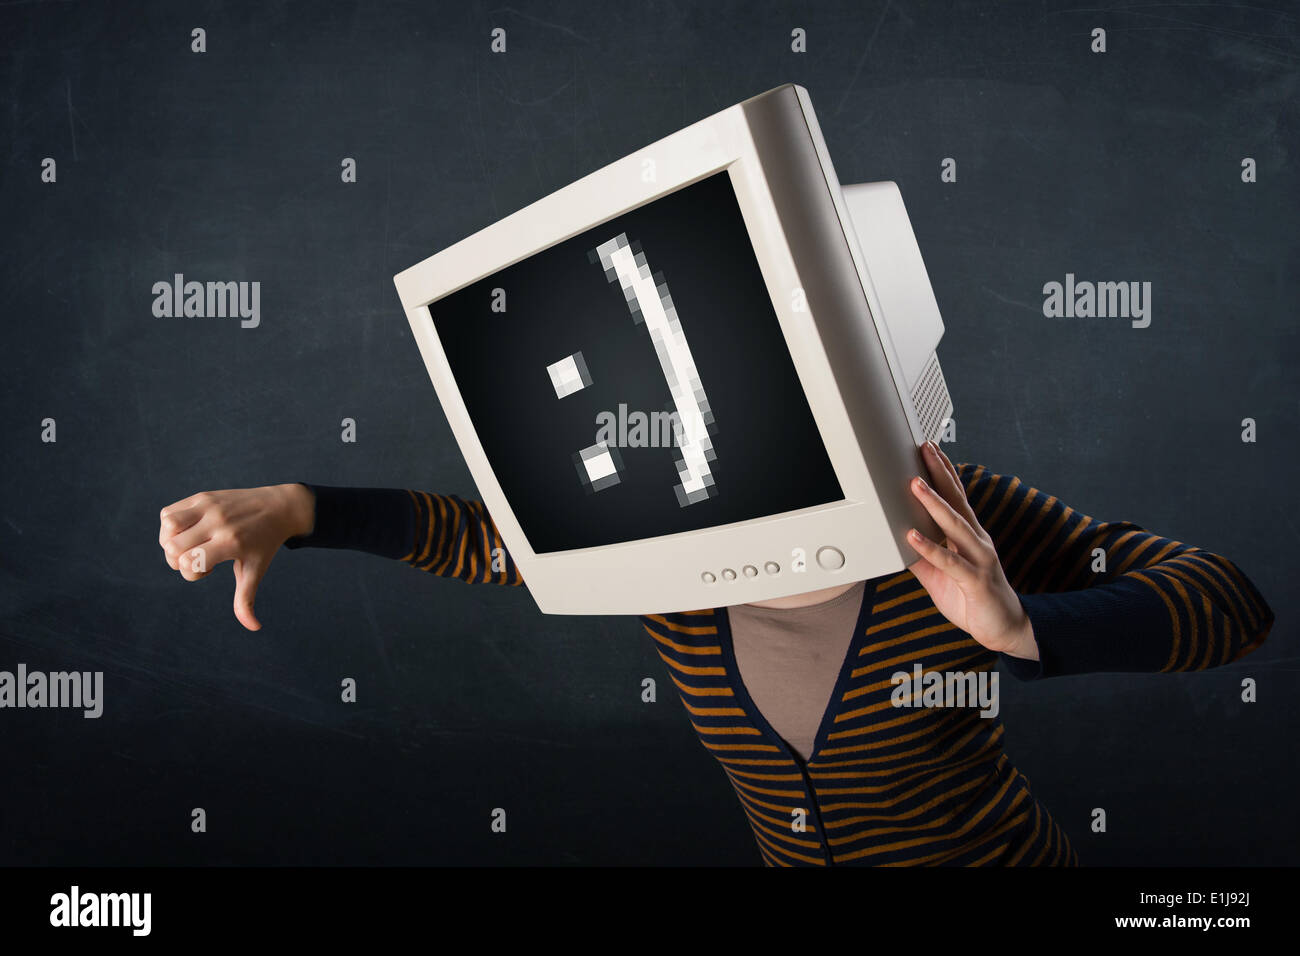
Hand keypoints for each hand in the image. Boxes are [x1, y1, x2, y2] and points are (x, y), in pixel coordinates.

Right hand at [158, 484, 313, 631]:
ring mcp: (208, 506)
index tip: (209, 569)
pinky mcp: (202, 496)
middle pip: (173, 548)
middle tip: (198, 558)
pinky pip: (168, 513)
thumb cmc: (265, 543)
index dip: (191, 573)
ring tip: (188, 545)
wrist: (278, 507)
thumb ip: (246, 599)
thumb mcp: (256, 570)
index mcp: (230, 542)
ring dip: (169, 543)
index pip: (189, 562)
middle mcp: (218, 522)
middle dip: (178, 561)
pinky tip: (186, 533)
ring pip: (168, 527)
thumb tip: (253, 627)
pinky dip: (169, 527)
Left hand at [905, 442, 1038, 660]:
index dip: (944, 472)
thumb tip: (896, 543)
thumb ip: (921, 558)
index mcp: (969, 537)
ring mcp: (979, 559)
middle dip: (940, 474)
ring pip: (955, 526)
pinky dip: (930, 548)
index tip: (930, 449)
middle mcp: (977, 542)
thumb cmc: (972, 599)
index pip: (956, 497)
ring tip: (914, 485)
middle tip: (925, 449)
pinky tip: (912, 536)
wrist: (1004, 629)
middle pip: (957, 501)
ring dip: (934, 504)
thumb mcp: (940, 575)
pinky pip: (950, 562)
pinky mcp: (976, 581)